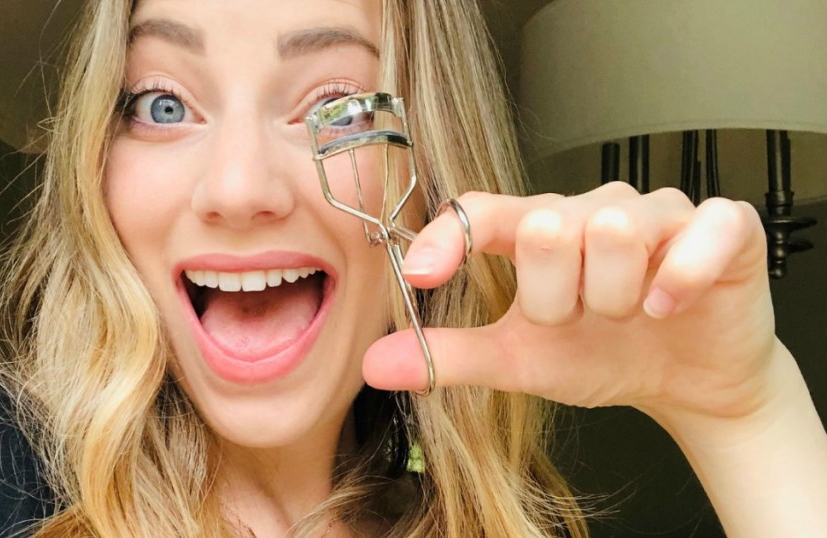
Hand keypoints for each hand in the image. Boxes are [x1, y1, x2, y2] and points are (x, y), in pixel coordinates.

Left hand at [363, 182, 779, 425]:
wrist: (689, 382)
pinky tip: (667, 307)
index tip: (422, 273)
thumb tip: (376, 365)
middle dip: (554, 298)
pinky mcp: (721, 225)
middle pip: (546, 225)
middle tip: (577, 320)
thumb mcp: (520, 361)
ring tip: (626, 315)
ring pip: (613, 230)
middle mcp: (592, 208)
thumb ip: (450, 356)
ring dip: (612, 298)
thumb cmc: (602, 355)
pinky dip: (677, 280)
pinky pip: (698, 233)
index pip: (482, 209)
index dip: (449, 235)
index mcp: (537, 230)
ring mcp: (657, 211)